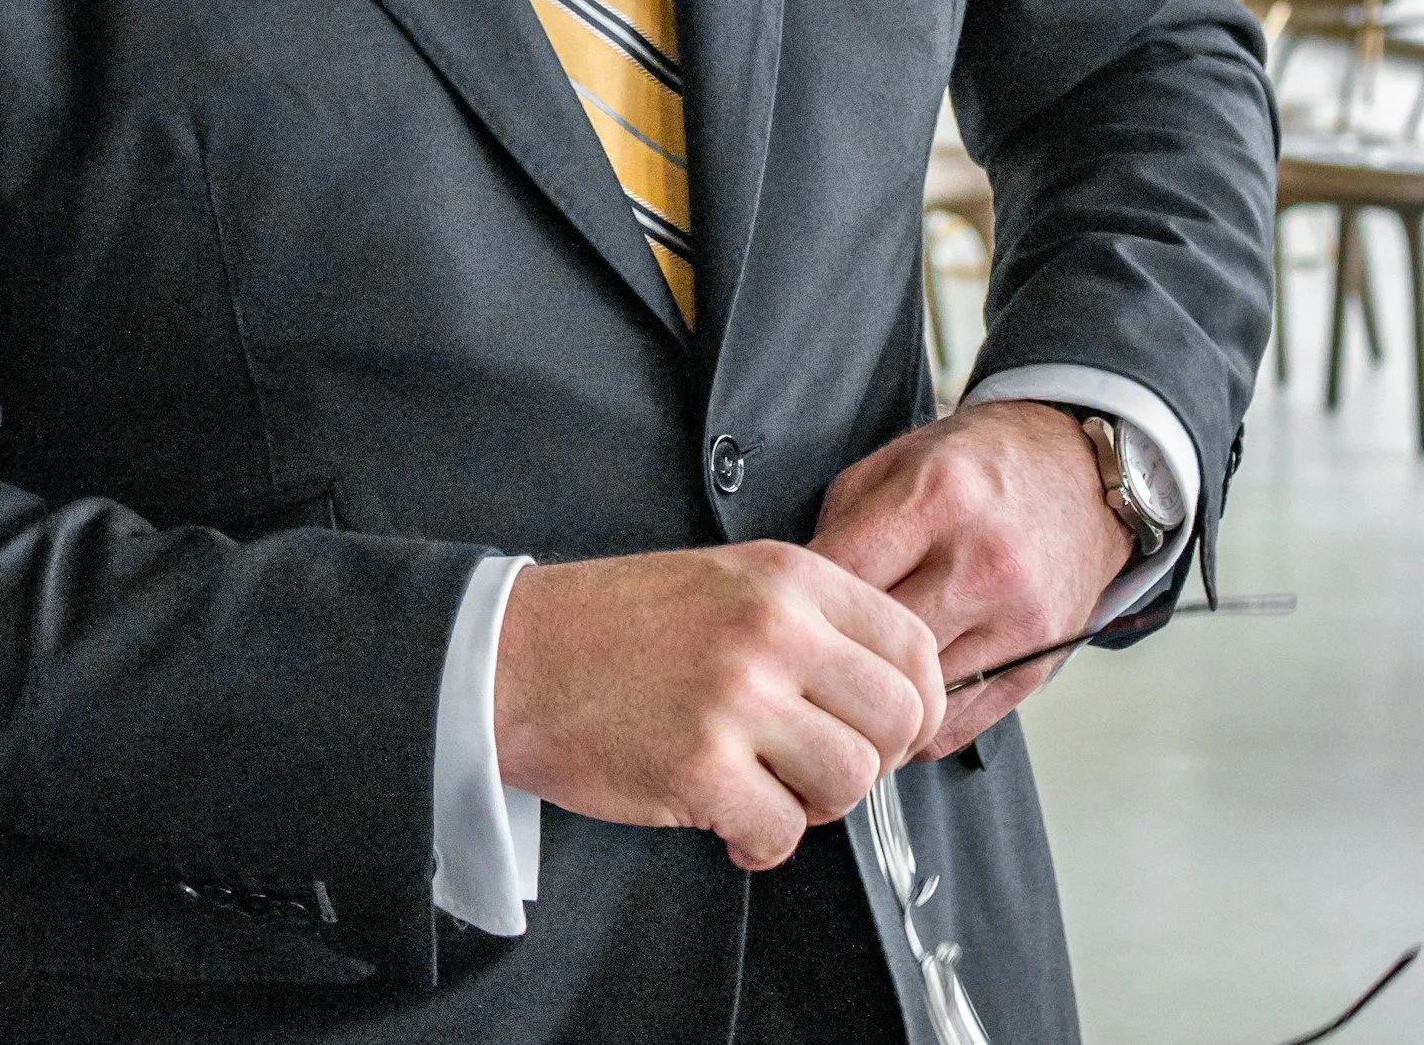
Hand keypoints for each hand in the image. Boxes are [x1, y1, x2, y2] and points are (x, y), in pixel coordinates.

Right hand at [491, 542, 944, 871]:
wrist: (507, 659)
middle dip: (872, 762)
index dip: (916, 705)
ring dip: (816, 806)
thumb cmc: (607, 627)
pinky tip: (729, 824)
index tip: (888, 732)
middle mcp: (774, 631)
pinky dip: (762, 844)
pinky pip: (782, 834)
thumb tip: (881, 688)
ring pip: (850, 781)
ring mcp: (738, 700)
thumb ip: (804, 618)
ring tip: (768, 793)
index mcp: (787, 579)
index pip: (912, 645)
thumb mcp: (722, 581)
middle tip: (821, 771)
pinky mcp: (700, 768)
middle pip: (899, 720)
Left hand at [811, 401, 1131, 759]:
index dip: (796, 601)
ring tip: (840, 689)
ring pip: (915, 694)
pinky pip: (958, 722)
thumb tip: (794, 598)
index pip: (841, 573)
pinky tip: (891, 705)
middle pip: (875, 642)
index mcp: (938, 497)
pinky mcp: (1040, 660)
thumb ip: (842, 525)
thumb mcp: (897, 463)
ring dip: (871, 699)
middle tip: (799, 663)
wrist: (1080, 474)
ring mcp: (1018, 618)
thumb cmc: (979, 467)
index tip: (777, 615)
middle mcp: (983, 560)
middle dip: (829, 656)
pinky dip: (914, 724)